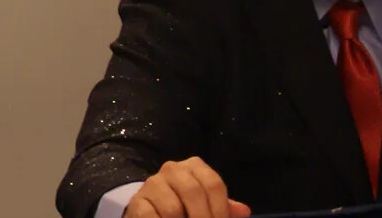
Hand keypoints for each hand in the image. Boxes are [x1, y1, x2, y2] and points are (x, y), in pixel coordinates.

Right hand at [126, 158, 250, 217]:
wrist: (152, 208)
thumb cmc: (186, 205)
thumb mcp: (207, 205)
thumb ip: (224, 207)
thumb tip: (244, 211)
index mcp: (193, 167)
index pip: (213, 184)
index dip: (220, 209)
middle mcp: (172, 169)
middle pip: (193, 192)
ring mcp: (152, 184)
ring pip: (172, 208)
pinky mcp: (138, 202)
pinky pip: (151, 216)